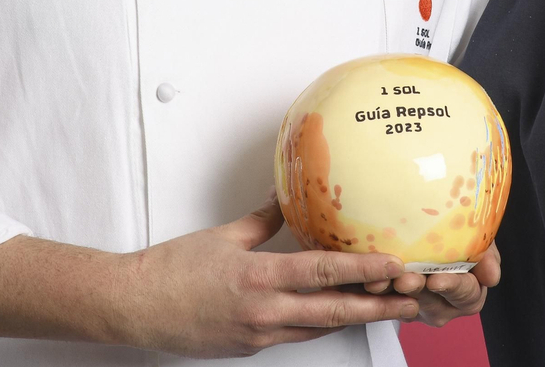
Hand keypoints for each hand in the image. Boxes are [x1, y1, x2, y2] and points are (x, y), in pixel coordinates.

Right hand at [114, 197, 419, 355]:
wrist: (134, 307)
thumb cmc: (172, 269)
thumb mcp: (223, 235)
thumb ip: (262, 219)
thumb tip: (285, 197)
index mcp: (259, 277)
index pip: (323, 273)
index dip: (363, 270)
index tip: (394, 266)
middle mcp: (264, 311)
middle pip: (333, 311)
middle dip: (377, 307)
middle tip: (410, 302)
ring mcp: (258, 334)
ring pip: (319, 328)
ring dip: (353, 318)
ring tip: (385, 308)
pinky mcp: (250, 347)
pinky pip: (296, 335)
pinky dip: (320, 325)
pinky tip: (337, 315)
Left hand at [362, 243, 500, 327]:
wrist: (424, 228)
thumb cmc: (457, 232)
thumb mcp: (477, 237)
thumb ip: (485, 252)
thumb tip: (492, 277)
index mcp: (468, 292)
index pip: (467, 295)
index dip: (453, 286)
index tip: (437, 280)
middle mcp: (444, 304)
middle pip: (433, 303)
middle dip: (419, 290)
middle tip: (406, 280)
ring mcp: (419, 306)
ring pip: (406, 303)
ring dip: (394, 291)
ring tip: (384, 279)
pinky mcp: (395, 303)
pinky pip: (386, 300)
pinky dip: (378, 289)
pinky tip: (371, 278)